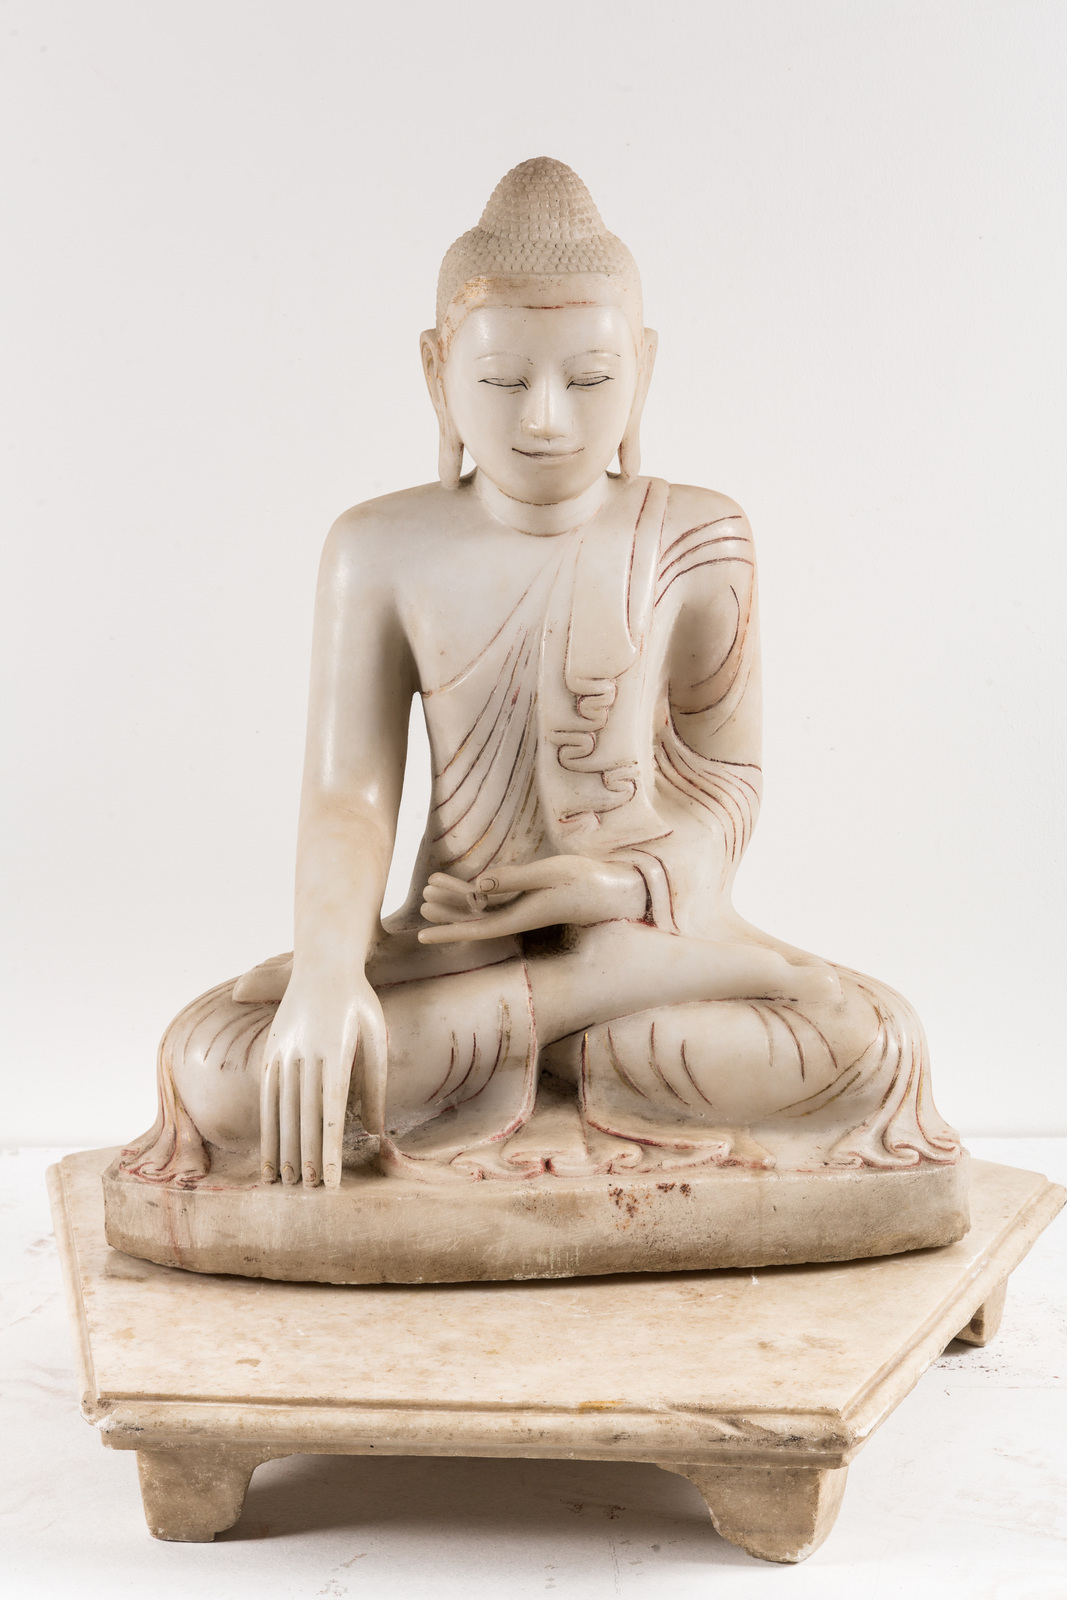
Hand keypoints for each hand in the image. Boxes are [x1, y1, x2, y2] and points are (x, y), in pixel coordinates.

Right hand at [259, 969, 385, 1188]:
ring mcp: (283, 1051)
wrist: (323, 962)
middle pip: (304, 1115)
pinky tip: (267, 1153)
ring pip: (281, 1109)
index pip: (331, 1111)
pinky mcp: (269, 1051)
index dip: (330, 1149)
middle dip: (306, 1156)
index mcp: (335, 1049)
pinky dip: (266, 1127)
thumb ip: (375, 1083)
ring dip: (282, 1148)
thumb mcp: (375, 1036)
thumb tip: (375, 1129)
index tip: (330, 1180)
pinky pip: (266, 1096)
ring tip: (285, 1182)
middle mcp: (304, 1052)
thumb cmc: (358, 1001)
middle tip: (308, 1191)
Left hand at [418, 854, 646, 944]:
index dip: (446, 931)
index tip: (422, 935)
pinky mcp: (527, 898)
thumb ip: (513, 879)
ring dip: (455, 898)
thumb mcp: (548, 874)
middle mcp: (516, 917)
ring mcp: (521, 909)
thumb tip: (479, 884)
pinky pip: (494, 897)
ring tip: (431, 886)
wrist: (611, 889)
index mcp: (519, 917)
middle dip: (446, 911)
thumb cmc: (583, 881)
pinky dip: (475, 889)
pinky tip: (463, 881)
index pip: (475, 929)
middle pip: (472, 919)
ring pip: (480, 907)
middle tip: (423, 899)